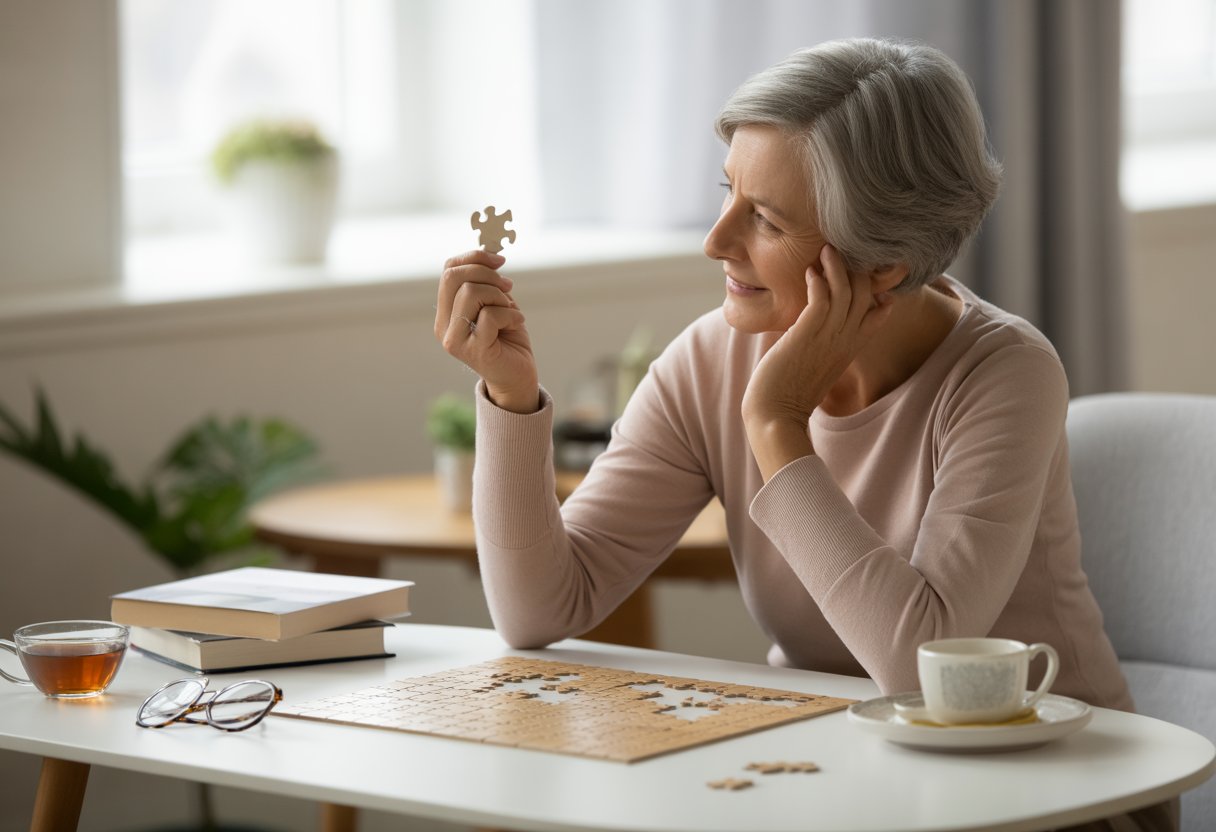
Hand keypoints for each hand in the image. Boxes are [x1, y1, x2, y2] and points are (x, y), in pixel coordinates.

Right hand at [435, 250, 539, 412]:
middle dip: (487, 274)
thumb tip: (491, 255)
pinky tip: (516, 323)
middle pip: (455, 277)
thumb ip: (488, 283)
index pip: (448, 271)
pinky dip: (511, 314)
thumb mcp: (496, 303)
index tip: (499, 261)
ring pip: (471, 293)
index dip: (474, 258)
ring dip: (500, 296)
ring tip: (511, 311)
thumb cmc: (508, 339)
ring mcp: (456, 339)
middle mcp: (444, 326)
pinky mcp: (474, 350)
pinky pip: (491, 315)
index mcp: (446, 312)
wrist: (518, 376)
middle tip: (508, 287)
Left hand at [742, 244, 893, 476]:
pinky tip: (809, 273)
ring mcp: (829, 338)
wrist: (776, 416)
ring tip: (827, 249)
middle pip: (866, 294)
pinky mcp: (808, 336)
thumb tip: (806, 333)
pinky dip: (818, 282)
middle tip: (844, 248)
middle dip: (857, 268)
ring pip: (846, 291)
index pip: (878, 313)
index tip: (869, 270)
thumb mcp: (814, 366)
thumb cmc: (788, 392)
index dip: (878, 289)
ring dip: (836, 267)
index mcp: (850, 348)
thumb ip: (820, 346)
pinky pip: (822, 299)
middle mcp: (846, 341)